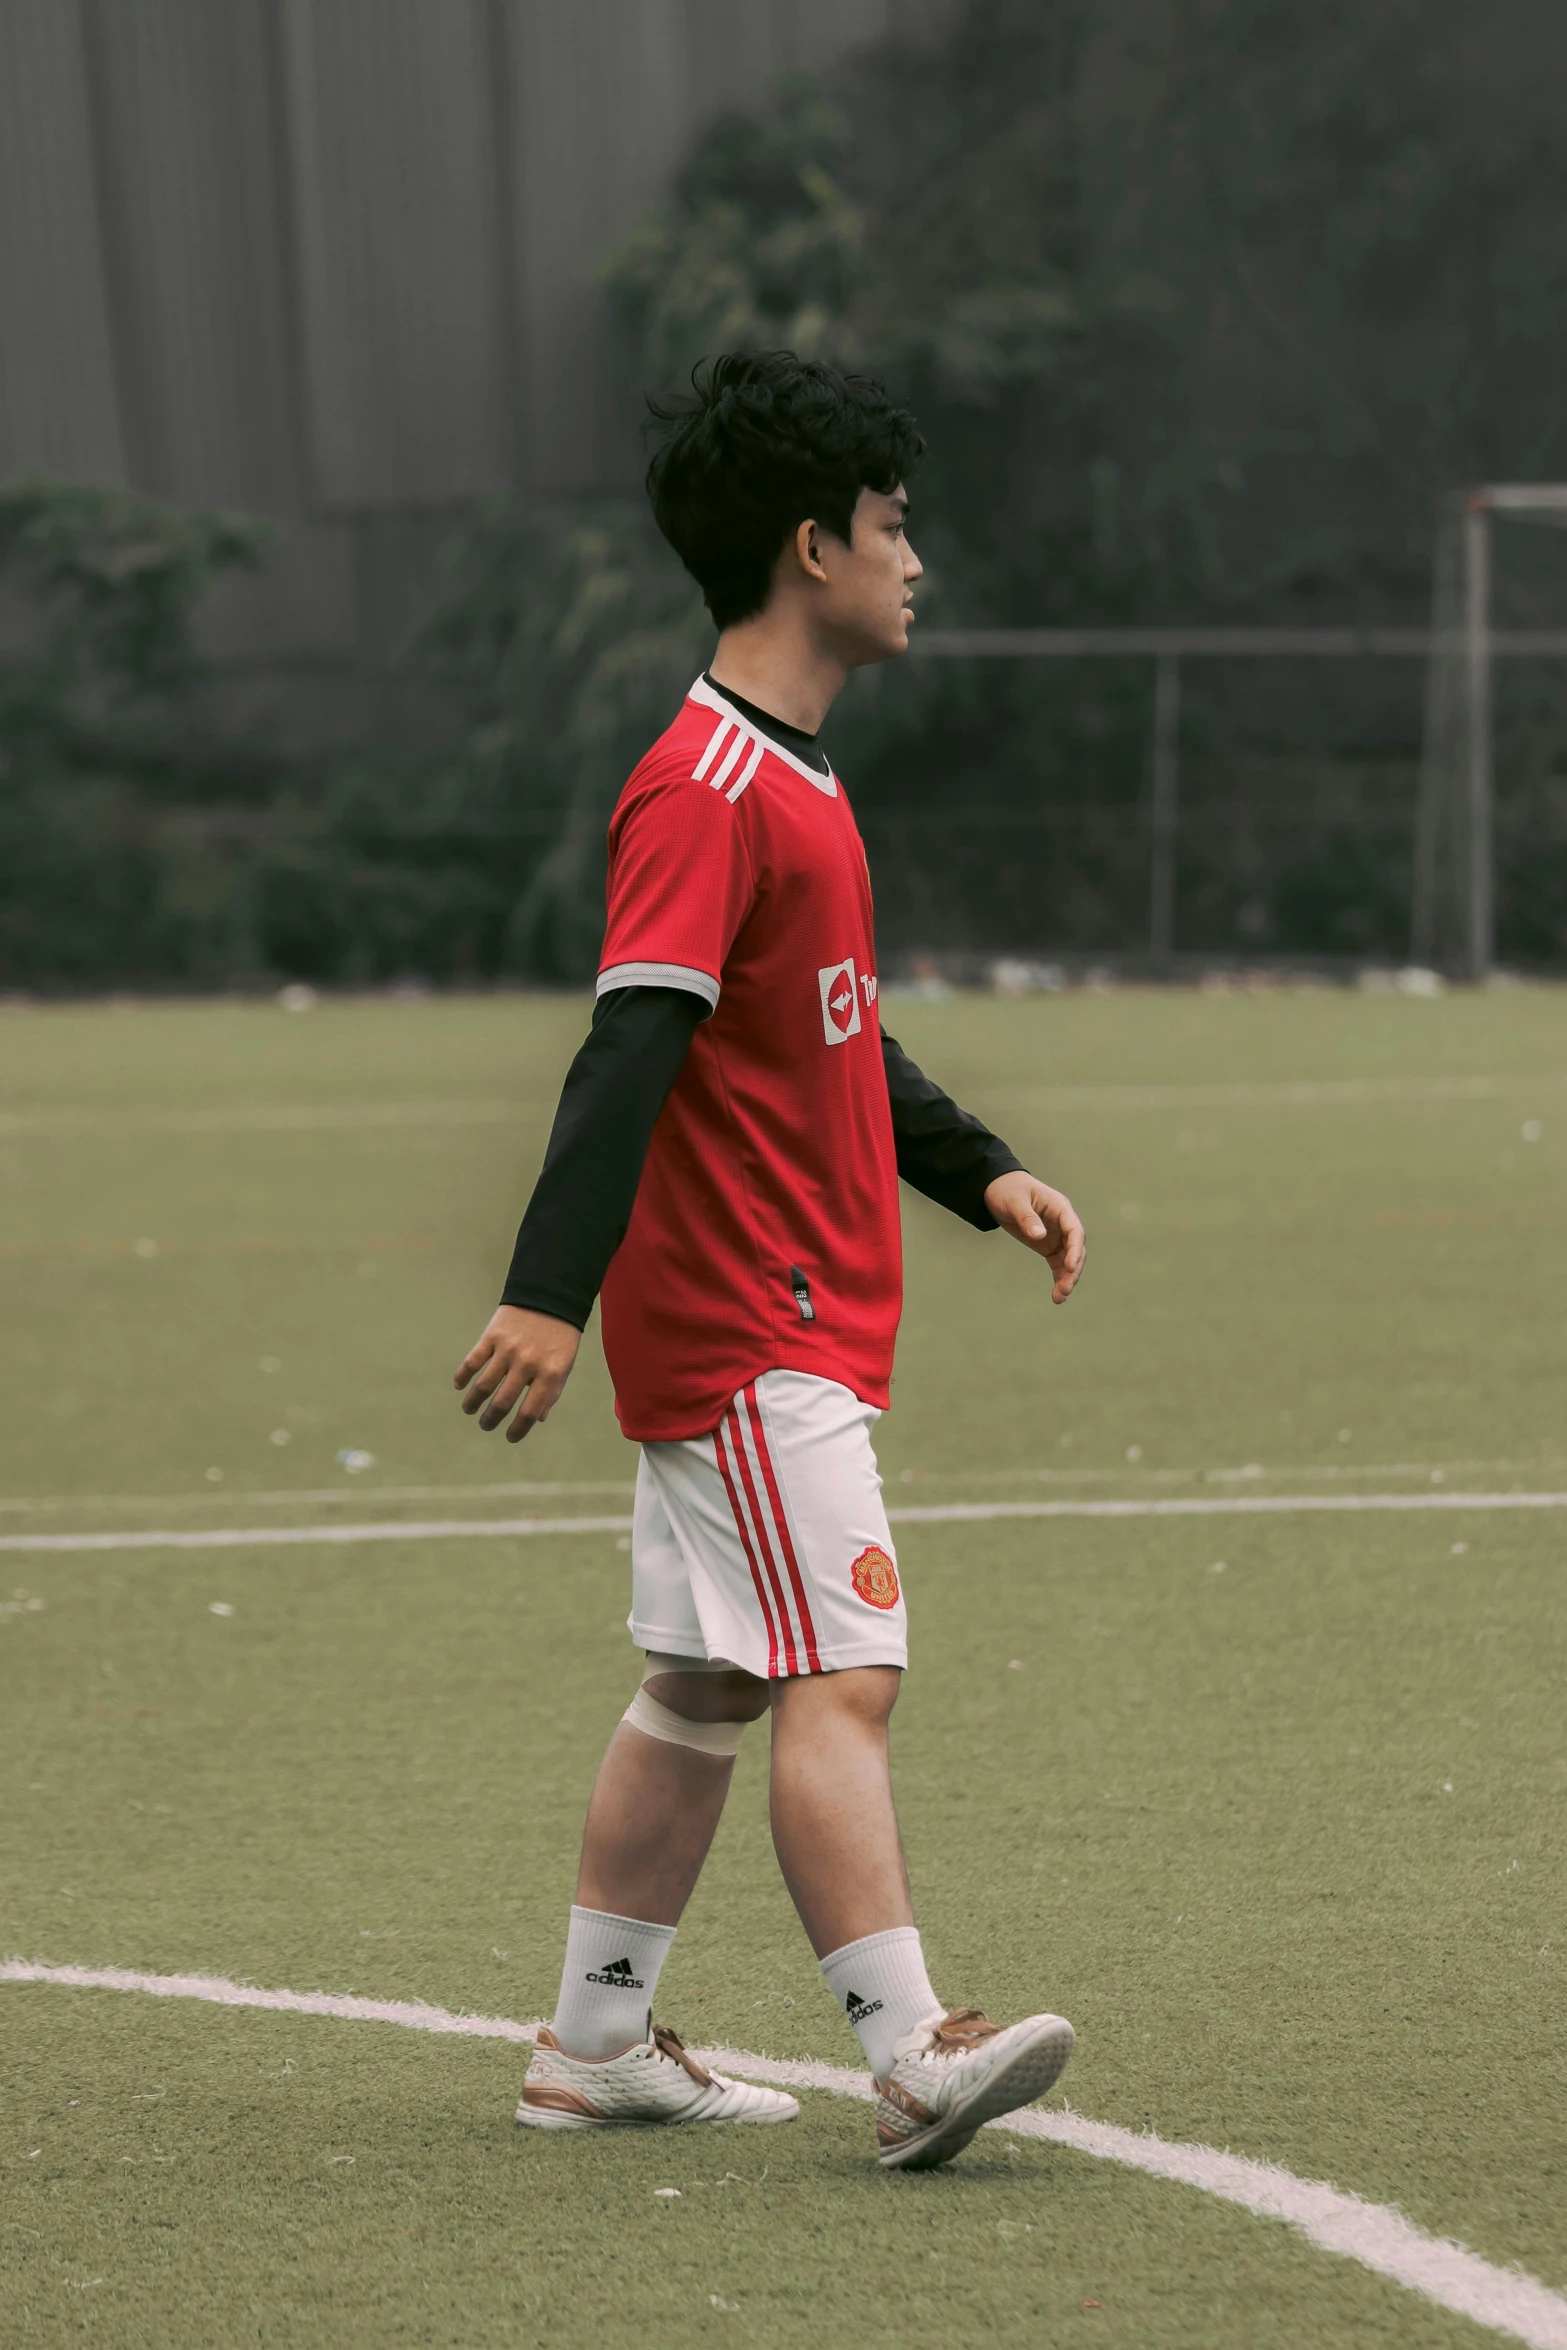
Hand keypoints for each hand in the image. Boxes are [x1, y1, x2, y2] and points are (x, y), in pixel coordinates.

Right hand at [453, 1306, 580, 1441]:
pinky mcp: (492, 1336)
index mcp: (551, 1373)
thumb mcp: (564, 1364)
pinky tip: (460, 1386)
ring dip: (473, 1403)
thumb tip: (538, 1419)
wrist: (549, 1295)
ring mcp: (508, 1349)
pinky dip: (463, 1376)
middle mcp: (528, 1363)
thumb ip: (552, 1391)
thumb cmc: (560, 1336)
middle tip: (486, 1425)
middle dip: (491, 1420)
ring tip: (470, 1410)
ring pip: (483, 1386)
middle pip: (502, 1403)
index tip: (511, 1437)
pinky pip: (472, 1362)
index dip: (518, 1430)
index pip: (530, 1412)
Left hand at [983, 1170, 1085, 1303]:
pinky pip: (1058, 1264)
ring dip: (1067, 1278)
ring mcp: (1057, 1235)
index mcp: (1060, 1208)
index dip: (1075, 1250)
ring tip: (1059, 1298)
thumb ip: (1027, 1218)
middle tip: (1065, 1289)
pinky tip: (1057, 1295)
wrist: (997, 1189)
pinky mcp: (1048, 1245)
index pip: (1074, 1231)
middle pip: (1076, 1249)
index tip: (1069, 1267)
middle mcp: (1063, 1223)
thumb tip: (1040, 1235)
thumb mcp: (1015, 1201)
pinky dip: (1059, 1278)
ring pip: (1069, 1260)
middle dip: (1072, 1270)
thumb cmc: (1008, 1189)